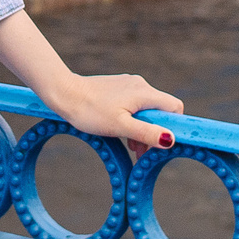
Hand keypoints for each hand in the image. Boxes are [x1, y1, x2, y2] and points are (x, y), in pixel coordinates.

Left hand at [34, 72, 184, 158]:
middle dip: (154, 132)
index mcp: (144, 93)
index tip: (161, 144)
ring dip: (142, 129)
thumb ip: (146, 133)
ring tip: (130, 147)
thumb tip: (171, 140)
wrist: (64, 94)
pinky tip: (120, 133)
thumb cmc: (91, 111)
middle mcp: (140, 85)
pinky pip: (134, 106)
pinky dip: (132, 121)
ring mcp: (128, 85)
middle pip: (160, 111)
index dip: (174, 126)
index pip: (174, 106)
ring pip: (146, 110)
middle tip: (141, 152)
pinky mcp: (118, 88)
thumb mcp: (120, 127)